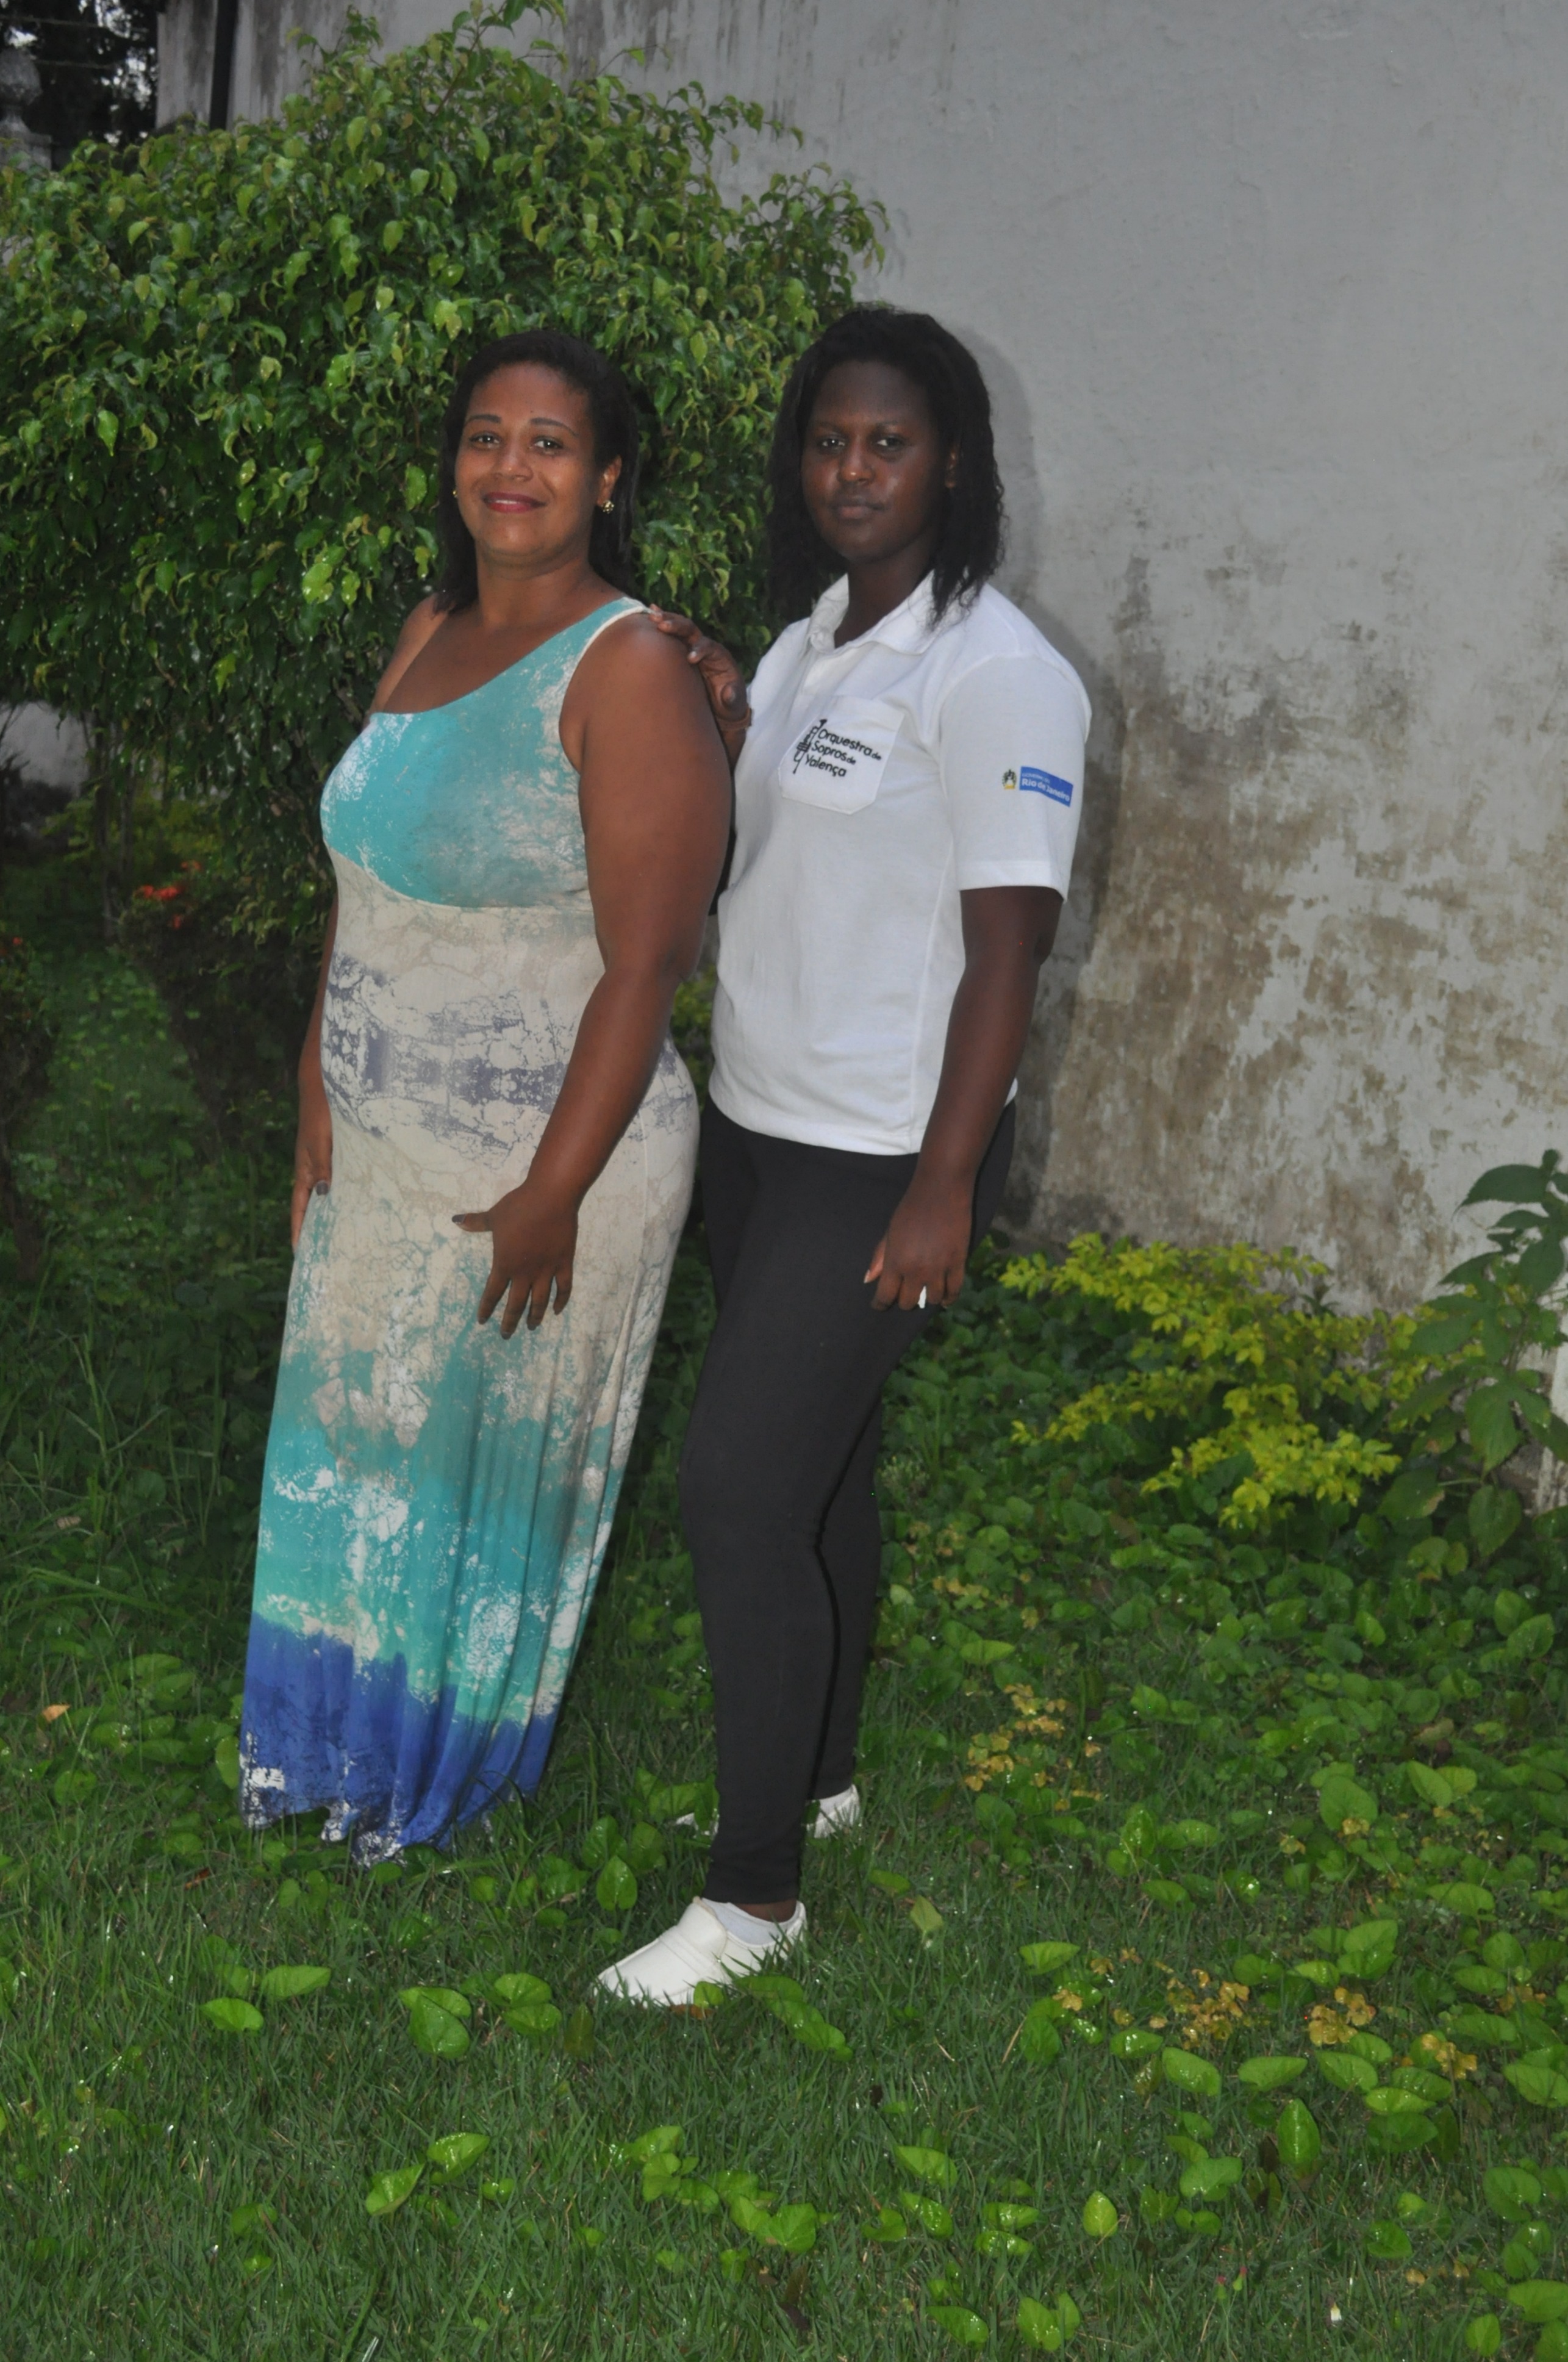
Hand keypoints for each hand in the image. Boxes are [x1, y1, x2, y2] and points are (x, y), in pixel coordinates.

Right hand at [291, 1086, 332, 1249]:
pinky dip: (347, 1191)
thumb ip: (322, 1168)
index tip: (299, 1252)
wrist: (323, 1087)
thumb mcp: (320, 1143)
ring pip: (330, 1192)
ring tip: (348, 1233)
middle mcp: (314, 1170)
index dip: (299, 1229)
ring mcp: (325, 1162)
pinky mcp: (337, 1153)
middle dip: (319, 1226)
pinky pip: (342, 1178)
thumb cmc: (320, 1114)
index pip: (300, 1208)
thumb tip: (323, 1195)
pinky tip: (362, 1200)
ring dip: (336, 1210)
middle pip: (315, 1204)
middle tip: (328, 1250)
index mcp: (304, 1172)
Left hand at [454, 1179, 578, 1337]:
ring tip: (531, 1327)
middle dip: (510, 1322)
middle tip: (506, 1334)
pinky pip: (564, 1288)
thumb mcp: (494, 1215)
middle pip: (516, 1304)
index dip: (487, 1308)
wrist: (550, 1197)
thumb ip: (475, 1222)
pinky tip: (557, 1310)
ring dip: (535, 1316)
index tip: (483, 1321)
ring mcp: (546, 1270)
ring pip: (540, 1301)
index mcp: (504, 1263)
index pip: (492, 1292)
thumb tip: (456, 1220)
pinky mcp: (564, 1263)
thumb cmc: (519, 1206)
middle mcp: (524, 1273)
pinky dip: (560, 1301)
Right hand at [648, 607, 749, 748]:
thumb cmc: (729, 702)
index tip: (690, 658)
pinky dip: (663, 621)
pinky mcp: (683, 650)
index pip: (709, 647)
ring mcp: (693, 646)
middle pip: (692, 631)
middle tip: (662, 625)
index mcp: (719, 656)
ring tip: (652, 616)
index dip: (699, 650)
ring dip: (667, 620)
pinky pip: (673, 633)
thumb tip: (729, 694)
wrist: (723, 701)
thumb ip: (732, 698)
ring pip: (681, 628)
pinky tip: (650, 611)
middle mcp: (706, 647)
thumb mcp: (734, 704)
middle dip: (678, 627)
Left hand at [864, 1172, 973, 1311]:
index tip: (880, 1305)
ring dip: (927, 1299)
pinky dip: (948, 1299)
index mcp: (895, 1262)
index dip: (880, 1304)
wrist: (941, 1190)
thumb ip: (880, 1257)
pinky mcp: (958, 1262)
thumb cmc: (910, 1208)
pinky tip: (944, 1299)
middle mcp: (916, 1270)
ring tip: (925, 1295)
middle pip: (908, 1302)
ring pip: (932, 1299)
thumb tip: (868, 1280)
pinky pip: (954, 1291)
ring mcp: (938, 1268)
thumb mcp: (890, 1232)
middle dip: (904, 1301)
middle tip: (904, 1295)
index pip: (885, 1295)